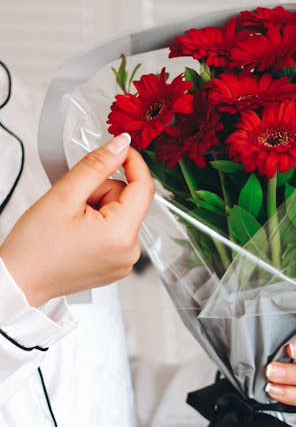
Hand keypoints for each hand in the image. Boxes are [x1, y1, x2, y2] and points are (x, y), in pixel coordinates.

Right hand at [0, 133, 154, 306]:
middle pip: (128, 200)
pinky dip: (99, 225)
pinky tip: (77, 233)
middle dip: (102, 192)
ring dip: (98, 209)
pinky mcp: (117, 265)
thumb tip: (121, 145)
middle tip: (73, 204)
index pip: (144, 187)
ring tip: (72, 222)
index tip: (119, 149)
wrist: (21, 280)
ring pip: (121, 214)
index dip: (132, 162)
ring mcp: (125, 261)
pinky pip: (116, 231)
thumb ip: (97, 165)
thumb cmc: (35, 247)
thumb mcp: (64, 195)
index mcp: (121, 235)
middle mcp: (130, 252)